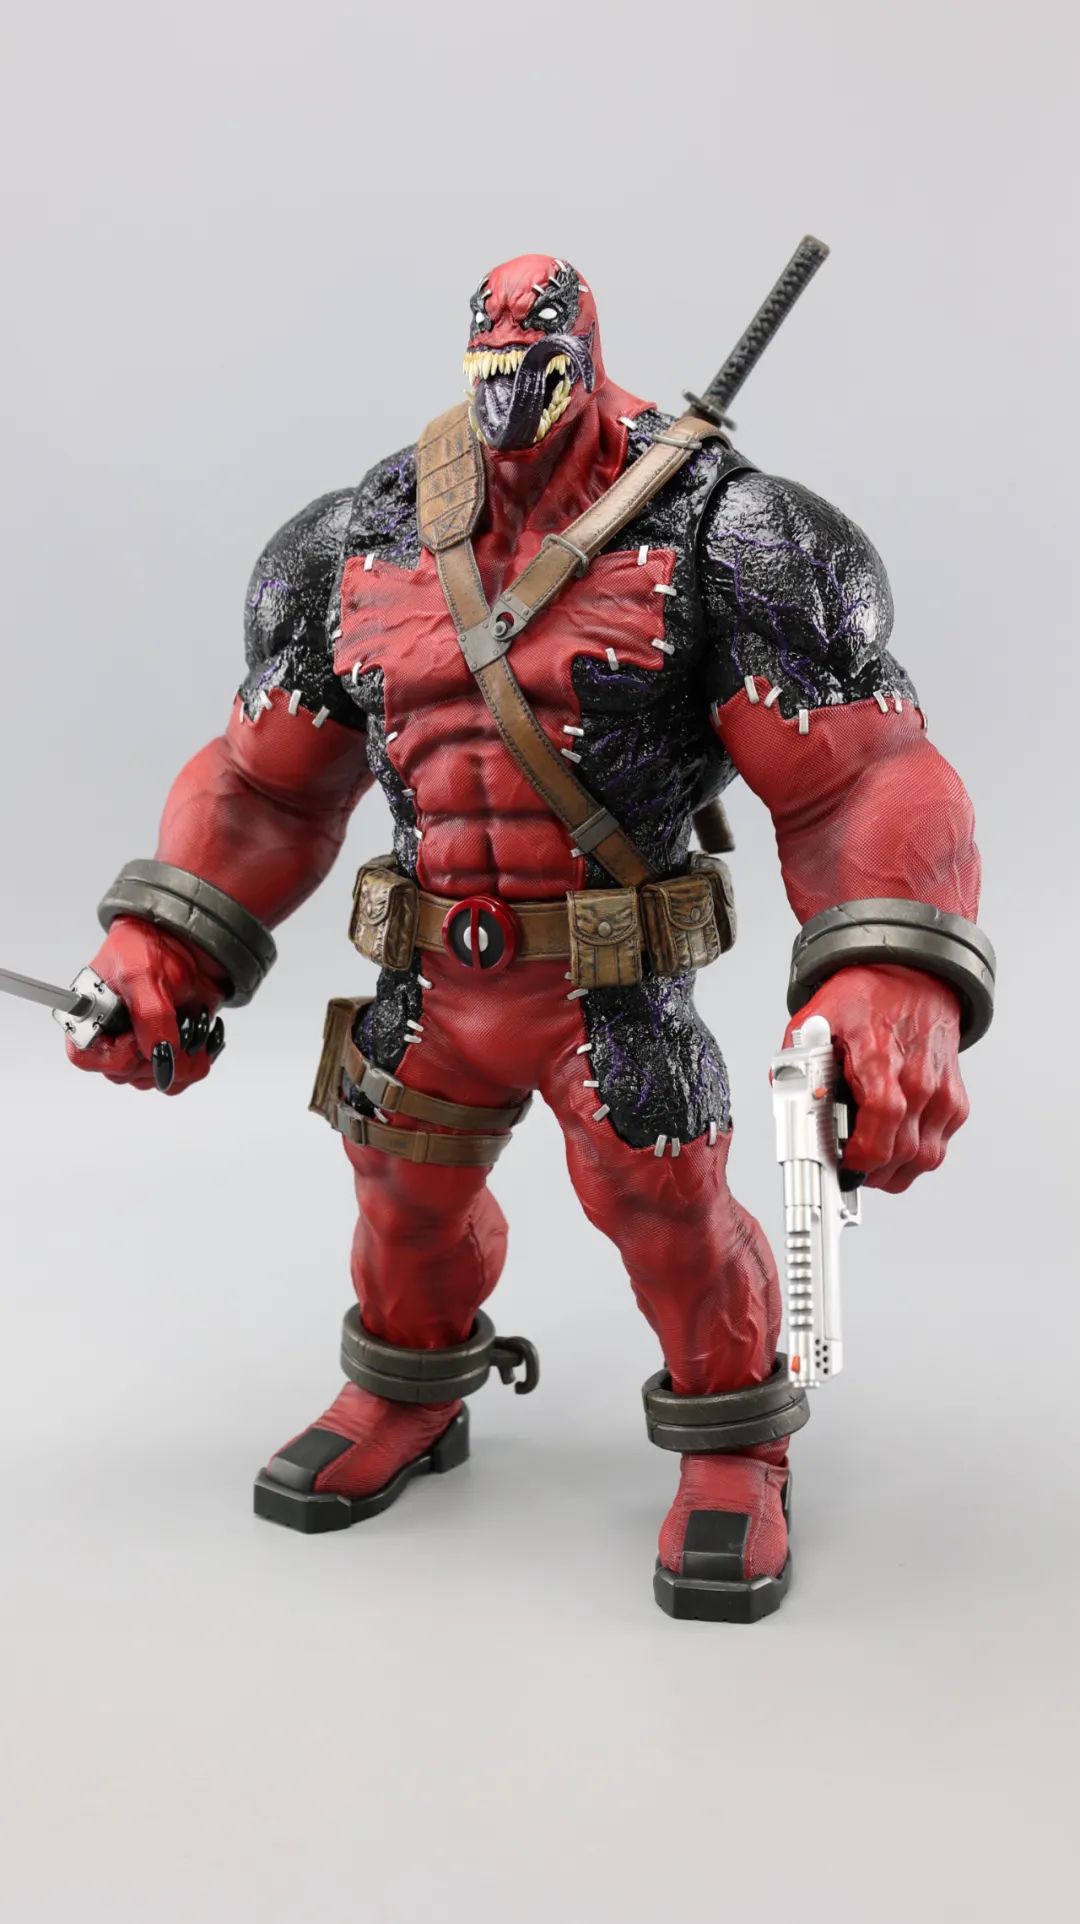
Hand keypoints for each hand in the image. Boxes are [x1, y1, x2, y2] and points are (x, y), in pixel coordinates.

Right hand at [66, 917, 226, 1094]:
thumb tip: (160, 1054)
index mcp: (88, 1018)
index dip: (119, 1053)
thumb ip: (150, 1016)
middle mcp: (112, 1041)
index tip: (141, 1034)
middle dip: (162, 1050)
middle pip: (130, 1074)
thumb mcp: (143, 975)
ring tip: (189, 1020)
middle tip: (175, 1018)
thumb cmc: (147, 948)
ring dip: (185, 1054)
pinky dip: (199, 1057)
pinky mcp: (168, 1054)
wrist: (184, 942)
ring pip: (161, 1080)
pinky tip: (199, 1030)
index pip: (88, 1059)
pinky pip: (183, 1076)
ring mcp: (141, 1050)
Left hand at [783, 964, 969, 1192]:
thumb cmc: (867, 997)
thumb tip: (788, 1098)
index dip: (864, 1154)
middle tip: (851, 1171)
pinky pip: (939, 1145)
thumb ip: (797, 1063)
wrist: (911, 975)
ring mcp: (941, 1090)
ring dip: (896, 1171)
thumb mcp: (816, 1020)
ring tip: (871, 1166)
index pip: (883, 1119)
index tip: (846, 1166)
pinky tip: (894, 1145)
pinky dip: (916, 1156)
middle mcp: (918, 1077)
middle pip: (904, 1150)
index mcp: (881, 1058)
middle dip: (873, 1173)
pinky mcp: (955, 1098)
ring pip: (926, 1157)